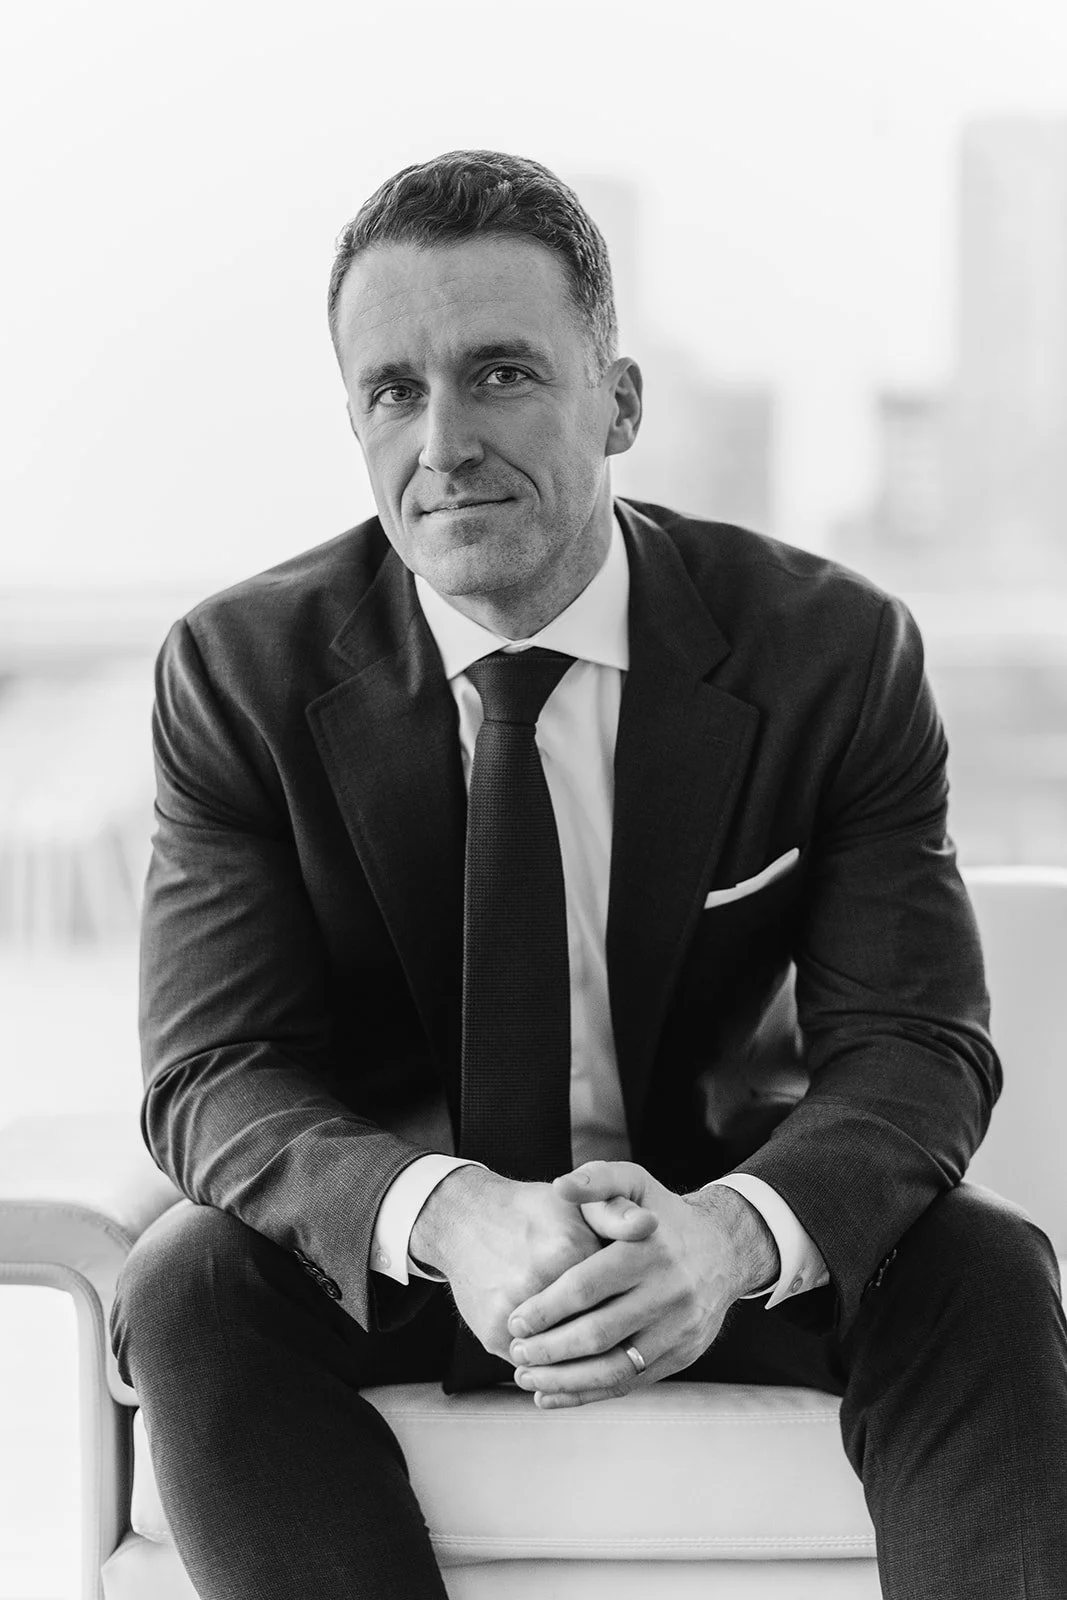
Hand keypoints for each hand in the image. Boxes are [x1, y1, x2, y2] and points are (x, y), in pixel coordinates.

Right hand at [408, 1165, 658, 1362]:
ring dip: (585, 1366)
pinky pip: (535, 1365)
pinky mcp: (494, 1334)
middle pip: (595, 1333)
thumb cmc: (530, 1212)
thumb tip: (650, 1224)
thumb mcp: (575, 1203)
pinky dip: (554, 1370)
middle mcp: (539, 1282)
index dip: (632, 1307)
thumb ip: (615, 1213)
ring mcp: (513, 1313)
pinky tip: (568, 1364)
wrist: (464, 1220)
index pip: (619, 1296)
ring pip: (566, 1359)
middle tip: (626, 1341)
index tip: (640, 1310)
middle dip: (613, 1342)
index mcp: (570, 1250)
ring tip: (600, 1359)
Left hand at [505, 1160, 779, 1408]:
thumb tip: (560, 1186)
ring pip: (613, 1368)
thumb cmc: (661, 1215)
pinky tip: (553, 1395)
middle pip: (598, 1333)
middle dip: (550, 1349)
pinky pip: (630, 1383)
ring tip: (526, 1378)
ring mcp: (678, 1329)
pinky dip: (588, 1394)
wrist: (723, 1250)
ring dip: (564, 1379)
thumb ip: (596, 1181)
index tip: (515, 1320)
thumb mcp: (634, 1183)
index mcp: (648, 1250)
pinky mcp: (682, 1355)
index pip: (588, 1286)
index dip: (547, 1308)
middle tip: (516, 1353)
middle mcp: (668, 1292)